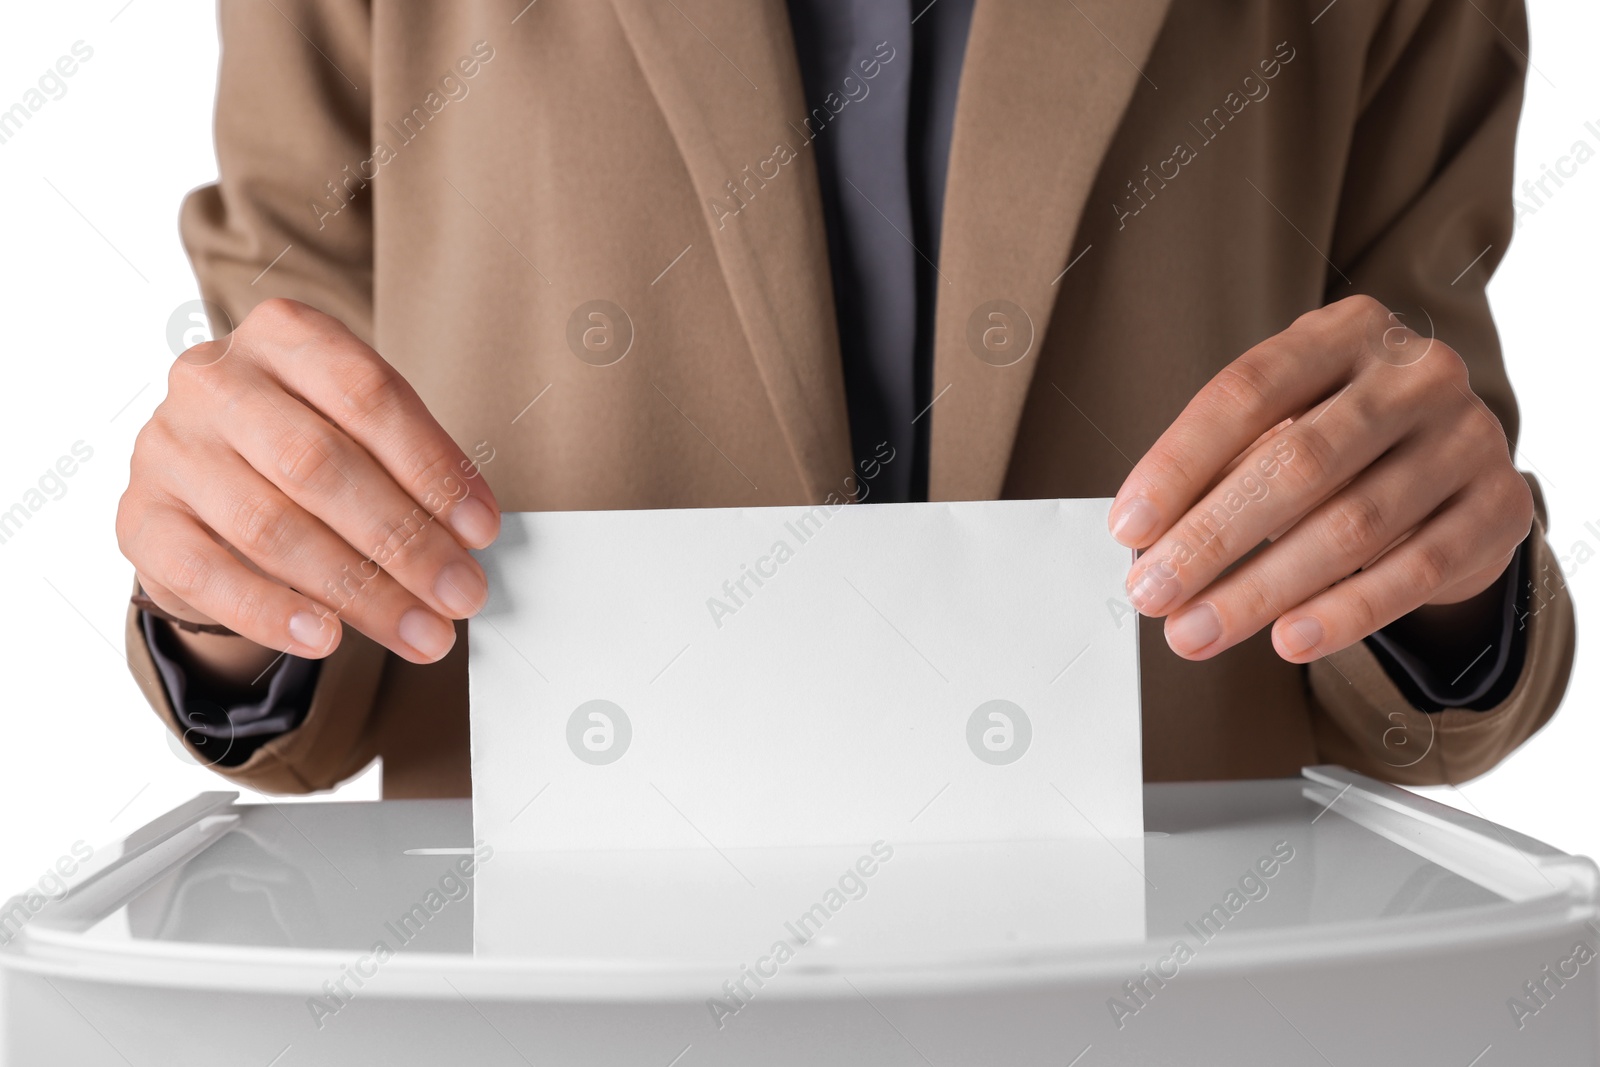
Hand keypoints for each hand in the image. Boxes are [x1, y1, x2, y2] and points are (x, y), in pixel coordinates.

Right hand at [118, 298, 500, 667]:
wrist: (209, 485)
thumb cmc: (305, 449)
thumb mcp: (360, 433)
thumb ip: (410, 471)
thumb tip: (470, 541)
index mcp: (284, 334)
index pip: (368, 395)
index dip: (432, 466)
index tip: (482, 530)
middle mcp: (215, 379)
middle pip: (319, 465)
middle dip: (404, 541)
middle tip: (461, 594)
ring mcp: (168, 446)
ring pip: (270, 525)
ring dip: (358, 590)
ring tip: (421, 631)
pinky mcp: (139, 516)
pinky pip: (208, 573)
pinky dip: (273, 612)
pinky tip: (326, 638)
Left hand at [1108, 295, 1531, 663]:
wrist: (1457, 465)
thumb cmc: (1342, 441)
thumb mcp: (1285, 424)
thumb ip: (1224, 470)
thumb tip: (1146, 546)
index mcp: (1344, 332)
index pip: (1245, 393)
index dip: (1178, 464)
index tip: (1128, 528)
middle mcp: (1415, 374)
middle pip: (1295, 463)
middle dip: (1211, 538)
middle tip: (1152, 593)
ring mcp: (1467, 437)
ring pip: (1351, 526)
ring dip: (1260, 590)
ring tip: (1195, 632)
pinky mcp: (1499, 507)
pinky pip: (1413, 571)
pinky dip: (1343, 613)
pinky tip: (1287, 640)